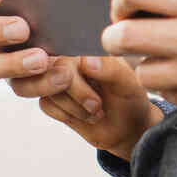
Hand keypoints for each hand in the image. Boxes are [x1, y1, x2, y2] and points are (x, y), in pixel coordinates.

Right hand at [38, 55, 163, 158]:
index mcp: (89, 48)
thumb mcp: (129, 84)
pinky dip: (65, 114)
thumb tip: (86, 60)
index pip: (66, 51)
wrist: (126, 128)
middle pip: (50, 69)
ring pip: (46, 88)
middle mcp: (71, 60)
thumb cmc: (130, 100)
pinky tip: (82, 115)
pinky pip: (46, 103)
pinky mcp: (53, 97)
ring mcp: (59, 78)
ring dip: (73, 107)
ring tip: (95, 111)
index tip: (86, 91)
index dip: (71, 74)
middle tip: (97, 105)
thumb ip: (111, 69)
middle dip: (76, 94)